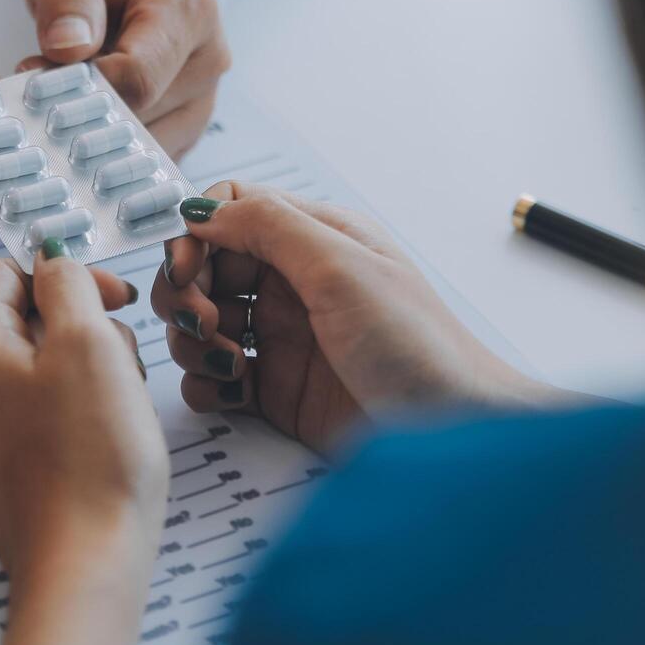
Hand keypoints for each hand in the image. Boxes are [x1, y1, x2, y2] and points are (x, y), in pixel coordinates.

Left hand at [0, 247, 166, 644]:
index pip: (2, 272)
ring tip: (119, 402)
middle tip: (120, 356)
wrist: (84, 563)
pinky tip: (109, 434)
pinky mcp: (6, 467)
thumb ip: (67, 284)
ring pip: (38, 366)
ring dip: (87, 368)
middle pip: (22, 320)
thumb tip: (51, 261)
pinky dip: (80, 409)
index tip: (109, 297)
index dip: (61, 275)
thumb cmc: (89, 459)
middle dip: (81, 326)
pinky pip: (41, 411)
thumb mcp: (88, 341)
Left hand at [20, 0, 230, 156]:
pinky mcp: (185, 130)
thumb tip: (66, 47)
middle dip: (73, 117)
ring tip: (30, 110)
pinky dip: (93, 153)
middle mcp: (206, 62)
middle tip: (17, 101)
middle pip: (135, 117)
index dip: (80, 90)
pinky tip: (56, 129)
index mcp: (187, 11)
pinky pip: (137, 160)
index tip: (31, 81)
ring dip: (78, 140)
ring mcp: (200, 102)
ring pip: (135, 150)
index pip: (138, 76)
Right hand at [153, 183, 570, 454]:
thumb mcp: (343, 267)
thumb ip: (269, 226)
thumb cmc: (420, 347)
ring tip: (229, 364)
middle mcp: (293, 282)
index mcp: (314, 237)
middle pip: (204, 268)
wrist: (458, 436)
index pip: (229, 211)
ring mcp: (282, 337)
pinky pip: (213, 376)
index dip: (195, 236)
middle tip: (204, 324)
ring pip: (201, 322)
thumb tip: (201, 209)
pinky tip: (231, 392)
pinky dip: (205, 383)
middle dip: (187, 293)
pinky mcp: (276, 390)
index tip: (187, 270)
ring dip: (194, 341)